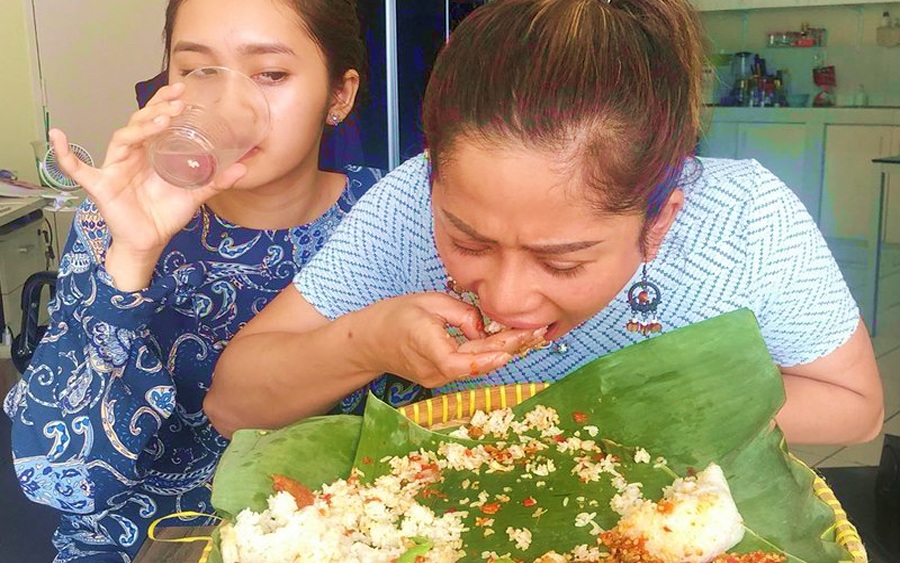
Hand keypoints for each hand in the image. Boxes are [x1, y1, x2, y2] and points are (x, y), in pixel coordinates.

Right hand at [50, 83, 247, 289]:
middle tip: (178, 102)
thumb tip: (243, 168)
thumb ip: (216, 181)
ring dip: (140, 128)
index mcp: (151, 153)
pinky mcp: (101, 186)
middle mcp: (132, 155)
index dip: (165, 103)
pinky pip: (77, 169)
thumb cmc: (165, 215)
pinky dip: (65, 154)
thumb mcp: (195, 195)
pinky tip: (57, 137)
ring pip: (122, 139)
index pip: (156, 120)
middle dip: (157, 110)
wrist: (150, 242)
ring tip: (162, 120)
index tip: (182, 90)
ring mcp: (114, 168)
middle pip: (139, 124)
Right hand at [356, 292, 547, 388]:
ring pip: (477, 366)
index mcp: (427, 347)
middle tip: (538, 332)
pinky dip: (490, 355)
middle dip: (510, 348)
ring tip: (532, 336)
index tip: (514, 346)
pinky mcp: (441, 378)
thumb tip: (486, 328)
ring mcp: (437, 378)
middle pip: (477, 364)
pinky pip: (469, 366)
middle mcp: (434, 370)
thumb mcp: (429, 302)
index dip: (489, 357)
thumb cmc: (396, 316)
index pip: (461, 361)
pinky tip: (511, 343)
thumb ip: (461, 314)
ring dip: (504, 352)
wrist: (370, 341)